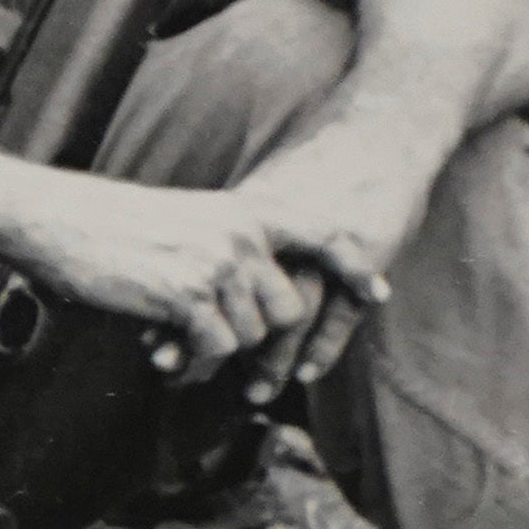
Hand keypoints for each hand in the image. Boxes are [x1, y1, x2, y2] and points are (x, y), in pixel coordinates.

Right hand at [0, 166, 335, 378]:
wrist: (53, 218)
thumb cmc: (104, 224)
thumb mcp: (181, 220)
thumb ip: (223, 250)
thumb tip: (245, 305)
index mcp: (241, 213)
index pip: (321, 235)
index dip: (353, 268)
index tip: (378, 296)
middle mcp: (239, 236)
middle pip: (288, 309)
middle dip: (263, 344)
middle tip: (240, 369)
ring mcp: (216, 264)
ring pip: (251, 335)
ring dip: (216, 352)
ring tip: (176, 349)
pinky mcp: (187, 294)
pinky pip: (215, 347)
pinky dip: (190, 359)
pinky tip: (161, 353)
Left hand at [196, 118, 453, 391]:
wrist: (379, 134)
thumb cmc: (318, 173)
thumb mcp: (267, 196)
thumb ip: (231, 235)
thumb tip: (187, 270)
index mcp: (247, 220)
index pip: (203, 275)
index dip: (178, 311)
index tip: (150, 345)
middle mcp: (279, 233)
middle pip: (239, 297)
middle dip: (211, 340)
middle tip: (181, 376)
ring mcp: (323, 245)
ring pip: (290, 311)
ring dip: (269, 356)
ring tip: (249, 393)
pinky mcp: (366, 253)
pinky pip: (342, 307)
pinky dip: (324, 344)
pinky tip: (305, 373)